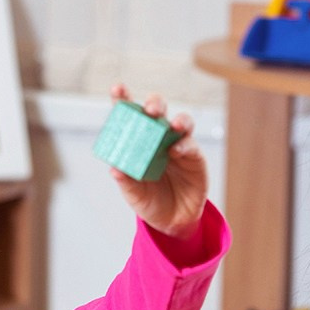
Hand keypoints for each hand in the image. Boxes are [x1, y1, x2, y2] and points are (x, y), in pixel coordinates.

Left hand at [108, 84, 207, 240]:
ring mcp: (178, 144)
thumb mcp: (134, 195)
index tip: (117, 88)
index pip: (130, 116)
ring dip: (178, 119)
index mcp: (138, 141)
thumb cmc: (150, 202)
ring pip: (181, 121)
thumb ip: (126, 181)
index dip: (124, 99)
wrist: (173, 221)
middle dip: (155, 104)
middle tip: (150, 109)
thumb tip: (114, 169)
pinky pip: (191, 145)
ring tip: (172, 124)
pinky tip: (177, 150)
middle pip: (158, 111)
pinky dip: (185, 144)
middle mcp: (158, 137)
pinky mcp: (195, 157)